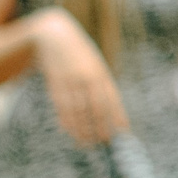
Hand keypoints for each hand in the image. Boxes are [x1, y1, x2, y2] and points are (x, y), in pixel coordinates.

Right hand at [29, 9, 128, 145]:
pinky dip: (67, 122)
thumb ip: (101, 83)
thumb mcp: (94, 63)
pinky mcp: (55, 84)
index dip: (118, 116)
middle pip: (96, 109)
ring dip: (83, 130)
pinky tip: (71, 131)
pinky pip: (62, 108)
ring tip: (87, 143)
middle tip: (104, 142)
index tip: (123, 131)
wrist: (54, 35)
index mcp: (100, 72)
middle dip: (101, 127)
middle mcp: (87, 78)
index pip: (112, 99)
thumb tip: (109, 110)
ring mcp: (70, 81)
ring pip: (78, 112)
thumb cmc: (79, 52)